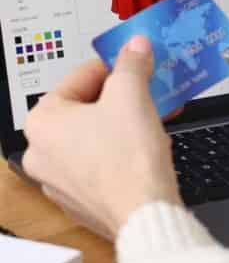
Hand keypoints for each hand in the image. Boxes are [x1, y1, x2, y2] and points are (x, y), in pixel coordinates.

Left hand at [23, 36, 181, 238]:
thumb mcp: (133, 95)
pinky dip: (122, 156)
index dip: (117, 67)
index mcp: (42, 122)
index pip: (82, 77)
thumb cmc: (129, 162)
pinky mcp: (82, 201)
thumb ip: (132, 65)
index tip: (137, 65)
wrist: (145, 214)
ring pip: (95, 140)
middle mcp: (42, 153)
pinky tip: (144, 153)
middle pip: (87, 110)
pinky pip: (101, 167)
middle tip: (149, 94)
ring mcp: (59, 181)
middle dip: (123, 100)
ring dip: (123, 128)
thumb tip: (135, 48)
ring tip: (152, 124)